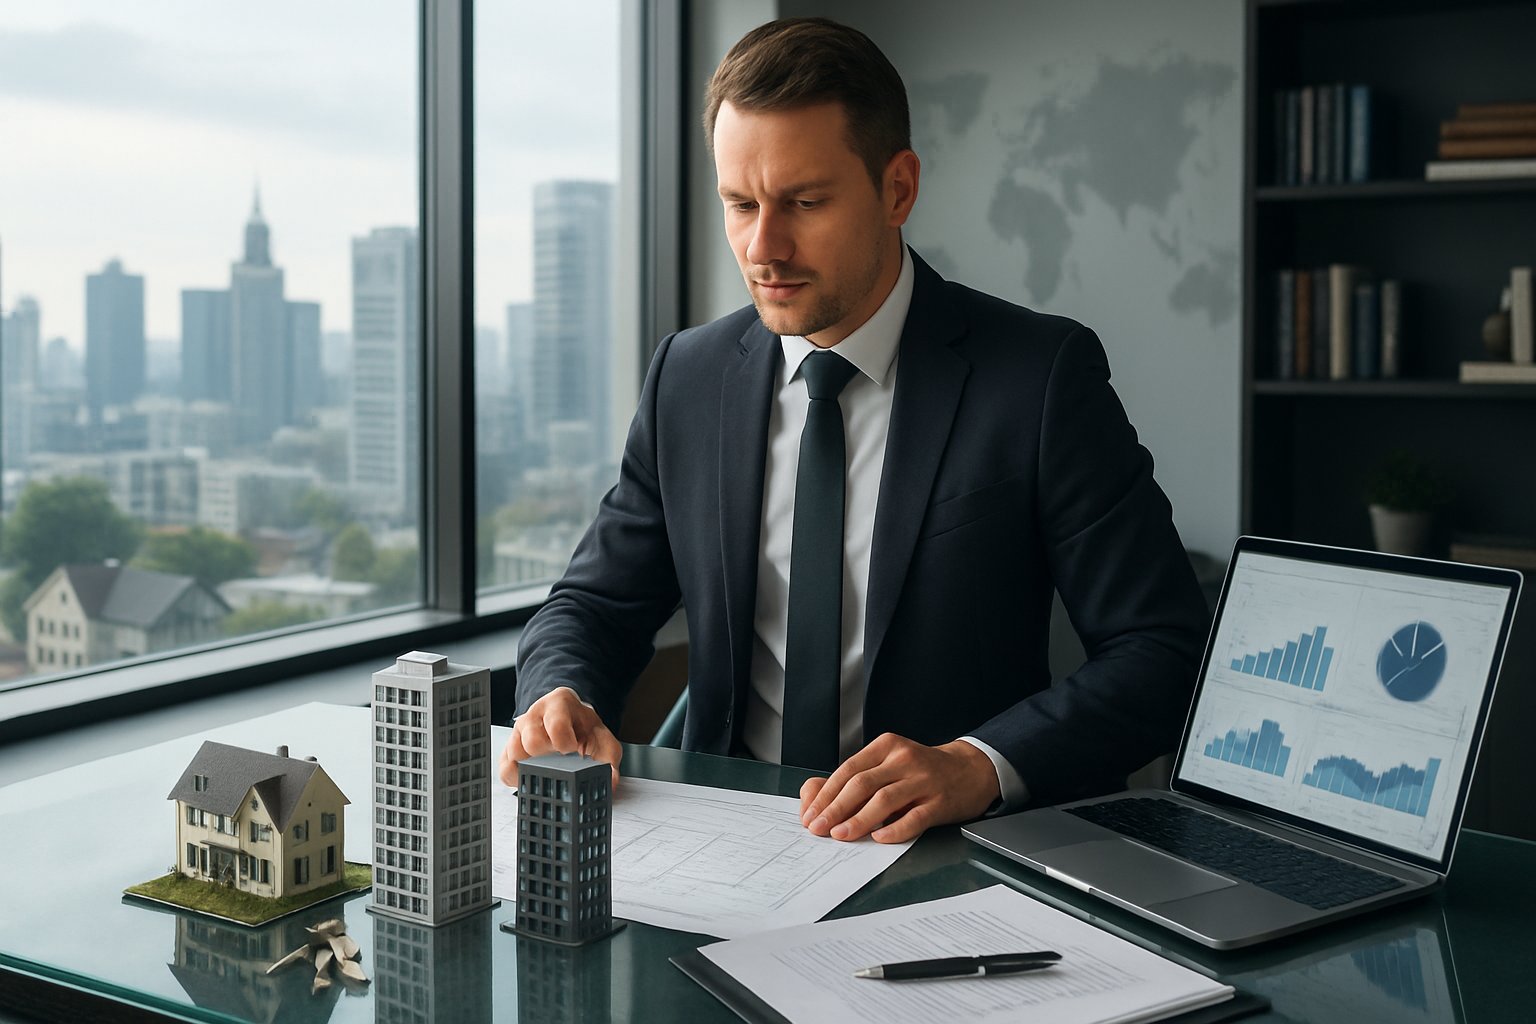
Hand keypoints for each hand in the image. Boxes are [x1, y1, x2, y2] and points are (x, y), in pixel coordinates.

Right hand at [498, 687, 621, 788]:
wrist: (571, 724)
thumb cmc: (584, 730)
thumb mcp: (603, 738)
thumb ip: (609, 758)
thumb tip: (610, 782)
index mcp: (559, 704)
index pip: (555, 722)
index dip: (564, 741)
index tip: (572, 751)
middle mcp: (534, 715)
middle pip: (531, 739)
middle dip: (548, 756)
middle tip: (559, 762)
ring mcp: (519, 732)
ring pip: (514, 754)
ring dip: (532, 767)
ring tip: (548, 769)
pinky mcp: (509, 750)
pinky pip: (504, 769)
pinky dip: (517, 779)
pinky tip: (533, 778)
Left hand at [799, 733, 999, 843]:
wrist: (970, 770)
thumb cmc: (921, 771)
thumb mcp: (889, 765)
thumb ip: (856, 778)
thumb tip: (815, 797)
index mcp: (886, 746)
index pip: (848, 770)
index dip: (826, 795)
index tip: (810, 815)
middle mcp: (903, 759)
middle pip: (862, 783)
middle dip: (835, 808)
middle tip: (818, 828)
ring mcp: (924, 780)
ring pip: (885, 800)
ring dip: (858, 820)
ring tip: (840, 835)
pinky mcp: (940, 801)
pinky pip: (914, 818)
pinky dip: (894, 829)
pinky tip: (879, 838)